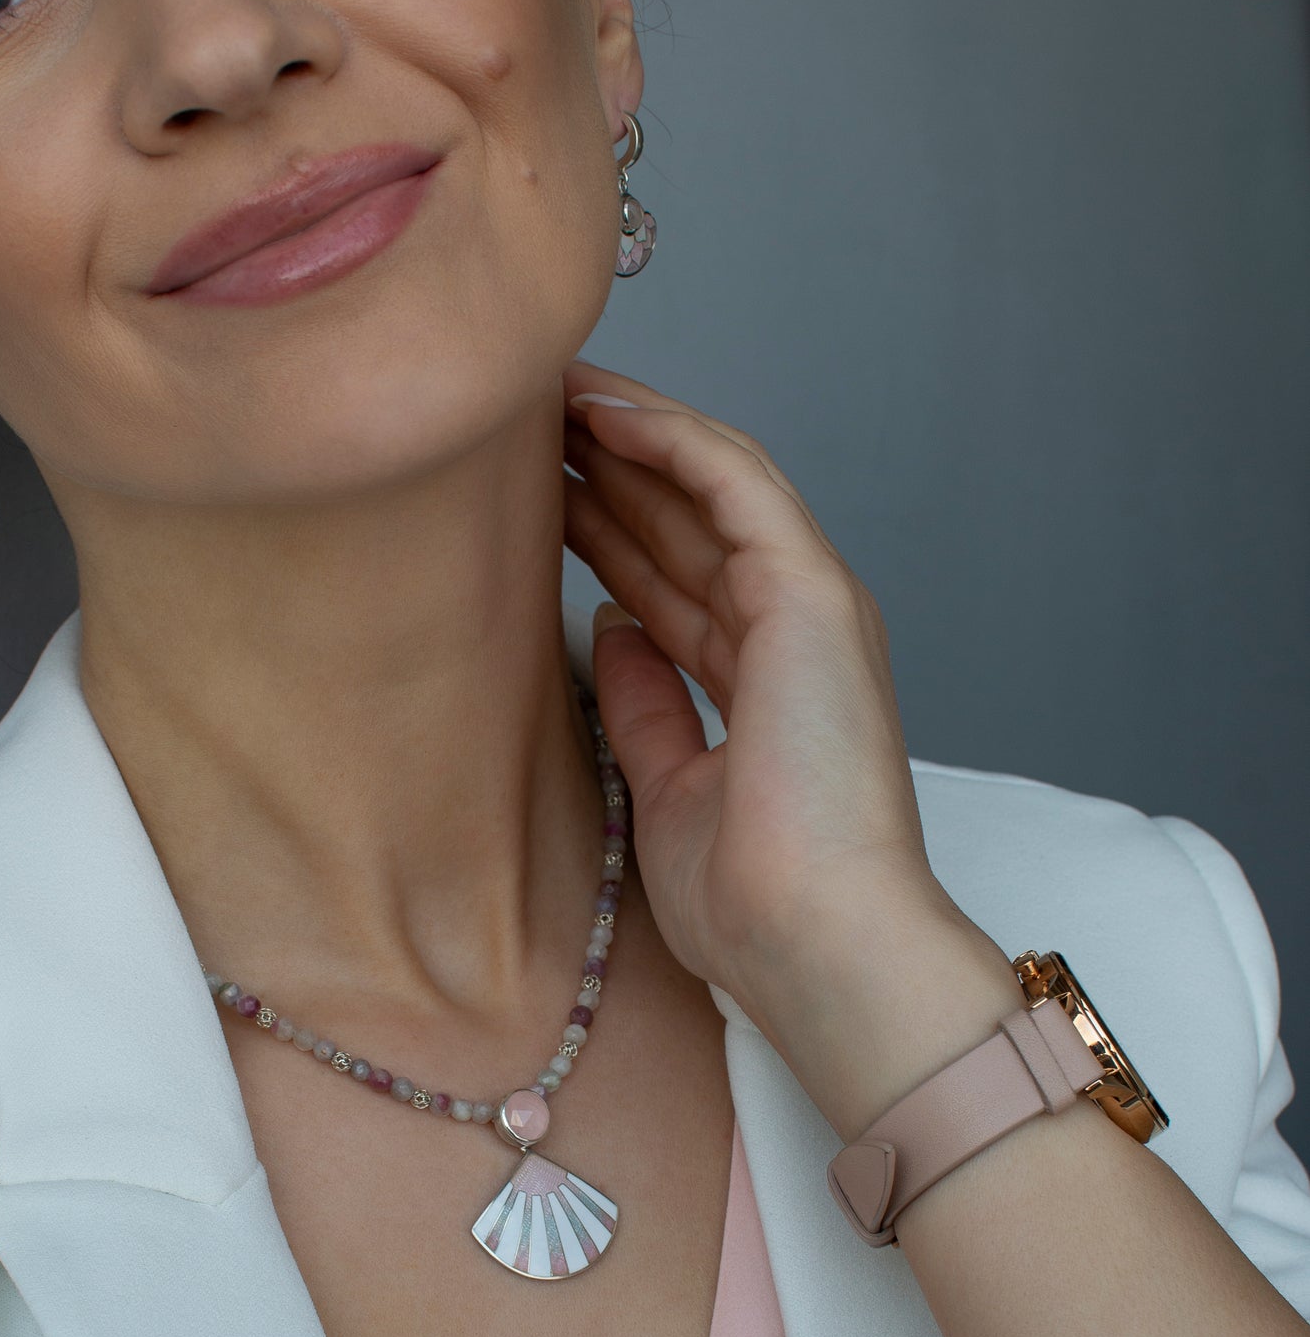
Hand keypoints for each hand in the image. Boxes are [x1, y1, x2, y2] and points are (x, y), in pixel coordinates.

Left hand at [562, 357, 1016, 1130]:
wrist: (813, 943)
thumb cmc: (753, 905)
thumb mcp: (667, 789)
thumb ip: (646, 703)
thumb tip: (609, 625)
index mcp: (766, 685)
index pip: (674, 584)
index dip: (604, 530)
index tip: (526, 497)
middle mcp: (794, 636)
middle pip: (685, 527)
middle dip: (606, 471)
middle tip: (522, 424)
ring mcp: (810, 608)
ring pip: (710, 487)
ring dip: (630, 434)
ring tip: (548, 393)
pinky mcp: (813, 595)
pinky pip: (735, 485)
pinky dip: (670, 438)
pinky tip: (602, 409)